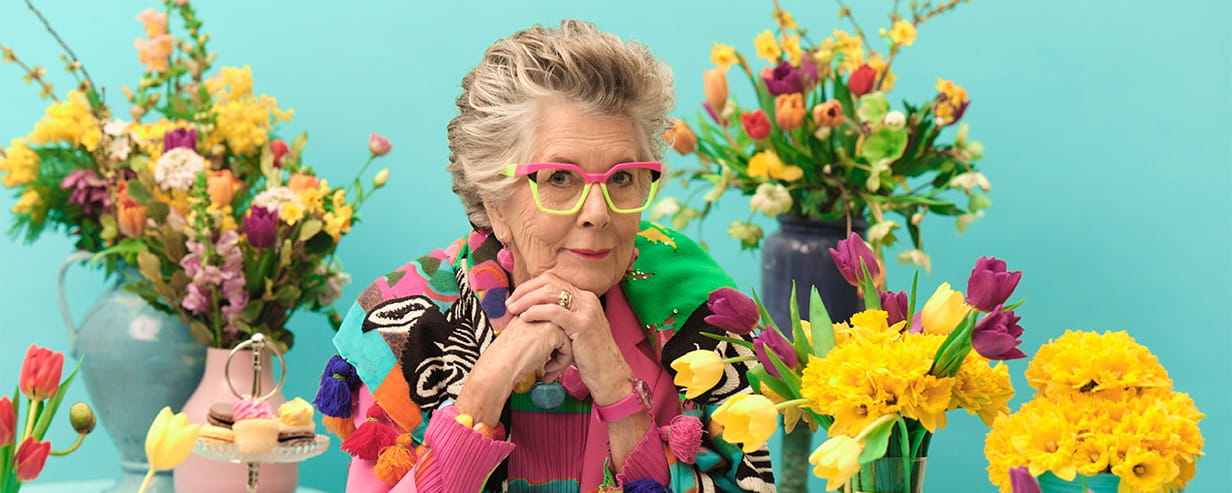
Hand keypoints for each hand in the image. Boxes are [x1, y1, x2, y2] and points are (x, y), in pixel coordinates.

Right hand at [455, 316, 571, 424]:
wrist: (499, 365)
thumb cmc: (505, 357)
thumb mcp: (521, 335)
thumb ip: (536, 330)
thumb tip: (555, 340)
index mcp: (530, 308)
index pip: (553, 324)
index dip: (552, 345)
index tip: (546, 361)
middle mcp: (540, 309)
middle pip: (563, 330)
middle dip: (560, 351)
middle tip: (550, 368)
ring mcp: (548, 318)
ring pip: (569, 338)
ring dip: (562, 358)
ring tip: (549, 371)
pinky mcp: (554, 331)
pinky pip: (568, 347)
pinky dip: (561, 362)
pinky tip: (547, 371)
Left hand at [505, 273, 632, 404]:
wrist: (608, 373)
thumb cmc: (588, 356)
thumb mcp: (574, 330)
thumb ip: (560, 317)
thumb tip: (535, 311)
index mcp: (584, 297)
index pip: (552, 280)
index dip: (530, 286)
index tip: (515, 298)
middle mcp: (586, 299)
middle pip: (549, 282)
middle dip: (525, 291)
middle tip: (510, 303)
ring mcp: (586, 310)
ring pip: (550, 293)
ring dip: (527, 300)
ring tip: (513, 310)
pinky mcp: (582, 324)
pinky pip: (555, 311)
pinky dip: (536, 312)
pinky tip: (525, 318)